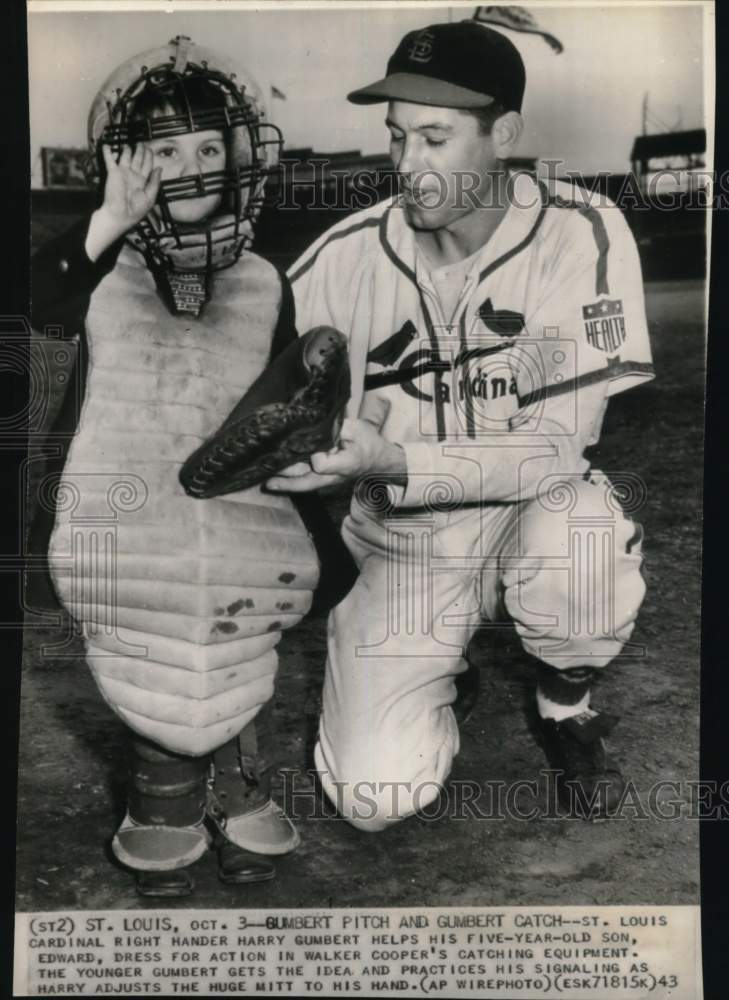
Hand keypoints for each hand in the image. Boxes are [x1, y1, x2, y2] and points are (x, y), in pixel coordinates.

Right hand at [85, 145, 161, 260]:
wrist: (121, 214)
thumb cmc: (135, 210)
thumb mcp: (150, 197)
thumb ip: (155, 182)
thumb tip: (159, 169)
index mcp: (142, 182)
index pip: (147, 166)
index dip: (149, 157)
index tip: (150, 150)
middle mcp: (133, 176)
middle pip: (138, 159)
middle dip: (140, 151)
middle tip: (141, 144)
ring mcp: (123, 173)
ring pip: (125, 157)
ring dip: (127, 150)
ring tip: (128, 144)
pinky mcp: (113, 173)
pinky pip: (110, 160)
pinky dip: (108, 152)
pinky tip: (107, 146)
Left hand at [265, 418, 405, 492]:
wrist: (377, 460)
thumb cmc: (368, 442)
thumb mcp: (357, 430)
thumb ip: (338, 430)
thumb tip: (318, 430)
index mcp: (345, 464)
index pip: (322, 464)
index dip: (315, 455)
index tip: (314, 446)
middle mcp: (333, 476)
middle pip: (305, 482)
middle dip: (285, 479)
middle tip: (266, 480)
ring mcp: (326, 479)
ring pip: (302, 483)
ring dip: (283, 481)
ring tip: (265, 478)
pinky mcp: (321, 477)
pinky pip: (303, 480)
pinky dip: (288, 478)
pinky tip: (273, 476)